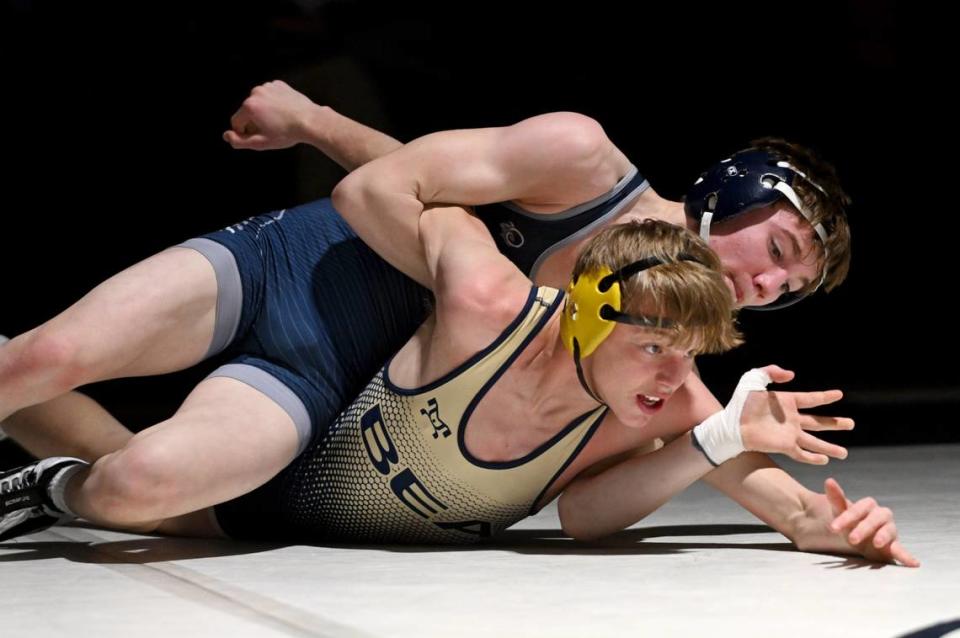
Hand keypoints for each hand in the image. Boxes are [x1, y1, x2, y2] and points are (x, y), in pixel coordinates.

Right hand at [223, 80, 319, 150]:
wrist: (310, 120)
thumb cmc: (287, 133)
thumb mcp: (262, 143)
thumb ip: (240, 141)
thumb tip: (226, 136)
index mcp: (249, 106)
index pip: (236, 122)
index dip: (244, 133)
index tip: (257, 137)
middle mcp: (256, 92)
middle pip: (247, 111)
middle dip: (254, 121)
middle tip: (271, 130)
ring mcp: (268, 86)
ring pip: (259, 102)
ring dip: (263, 111)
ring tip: (279, 121)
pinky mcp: (278, 84)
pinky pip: (270, 95)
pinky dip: (273, 103)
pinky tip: (284, 112)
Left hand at [739, 365, 852, 464]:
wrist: (730, 425)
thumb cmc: (740, 403)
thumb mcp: (753, 379)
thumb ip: (771, 372)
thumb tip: (792, 375)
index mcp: (786, 402)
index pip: (811, 399)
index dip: (825, 396)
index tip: (838, 394)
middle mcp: (791, 419)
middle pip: (818, 422)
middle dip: (835, 423)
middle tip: (851, 424)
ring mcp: (789, 434)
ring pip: (814, 442)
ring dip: (829, 447)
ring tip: (844, 453)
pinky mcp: (783, 446)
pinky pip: (801, 453)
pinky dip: (812, 458)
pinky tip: (824, 461)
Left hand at [793, 478, 919, 566]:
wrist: (857, 541)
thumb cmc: (850, 524)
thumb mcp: (840, 512)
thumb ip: (836, 498)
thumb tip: (829, 480)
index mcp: (868, 506)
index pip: (859, 508)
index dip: (846, 517)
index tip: (833, 527)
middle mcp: (881, 516)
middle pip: (875, 519)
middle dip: (863, 528)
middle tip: (851, 539)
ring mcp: (889, 530)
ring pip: (888, 531)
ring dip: (882, 537)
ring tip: (876, 543)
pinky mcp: (893, 546)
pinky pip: (901, 550)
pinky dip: (907, 556)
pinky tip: (914, 563)